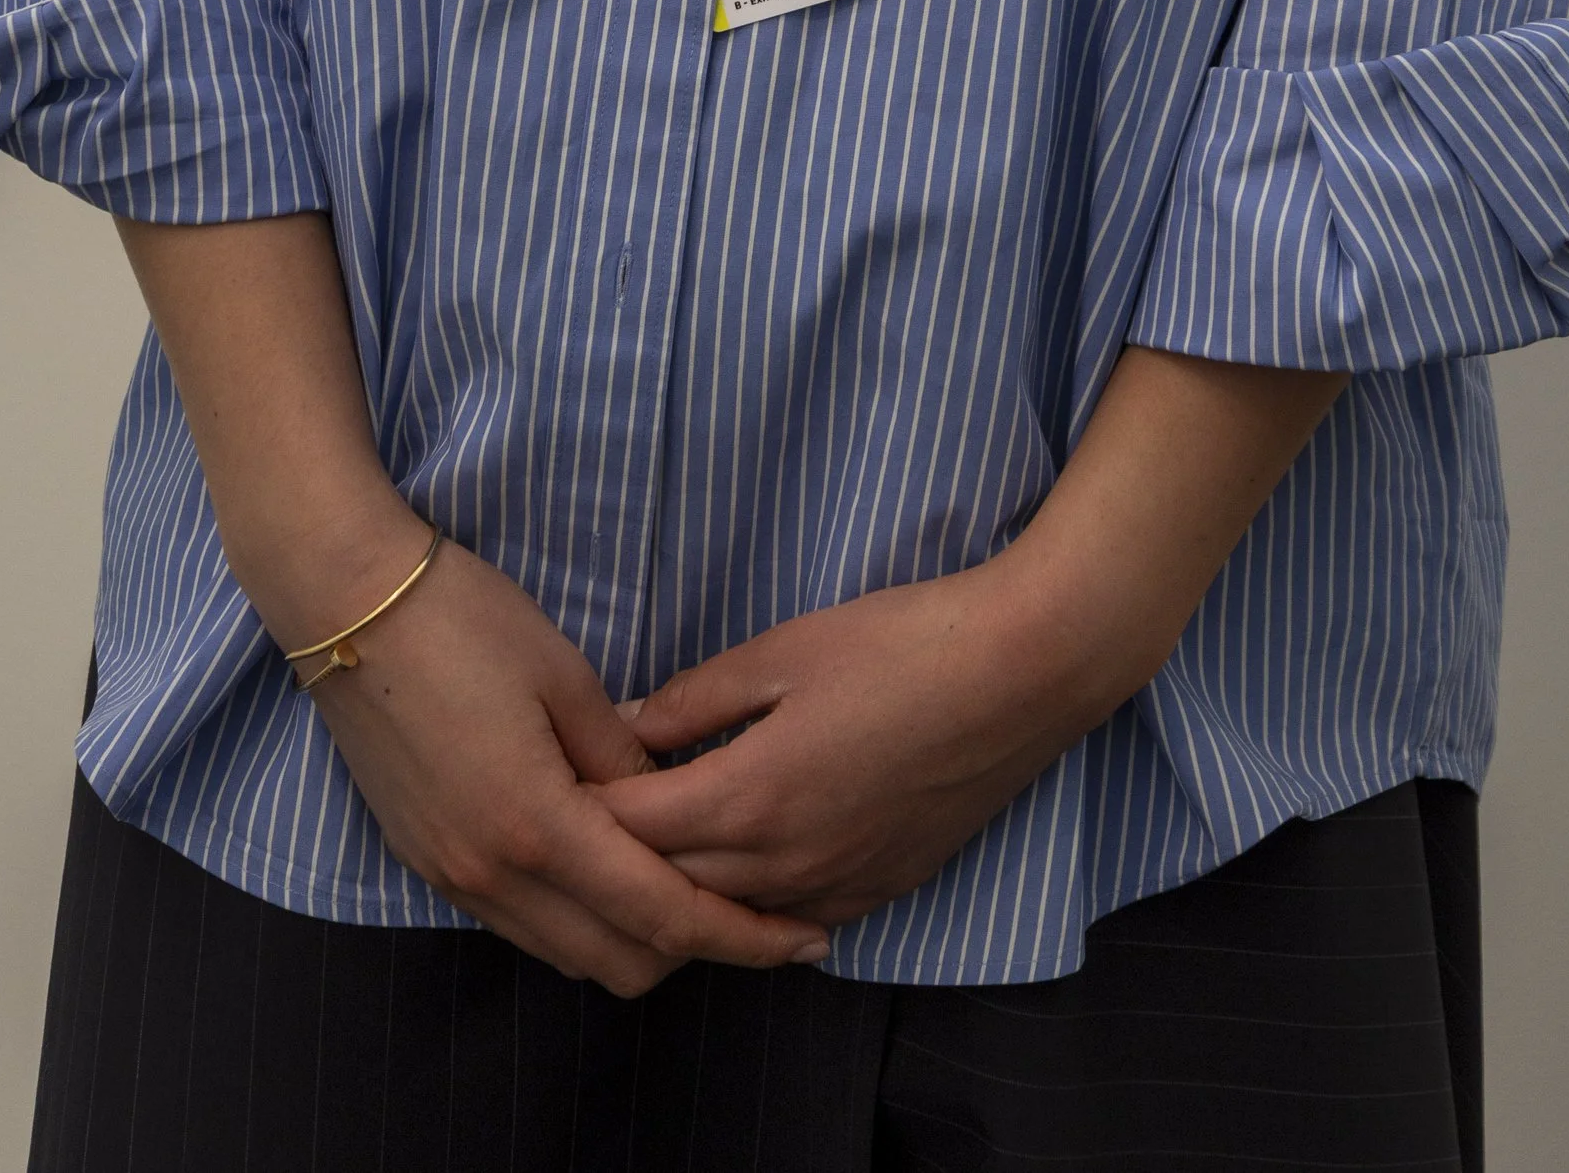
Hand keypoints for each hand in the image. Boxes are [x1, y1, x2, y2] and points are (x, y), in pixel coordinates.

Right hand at [307, 539, 831, 992]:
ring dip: (635, 937)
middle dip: (696, 949)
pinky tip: (611, 866)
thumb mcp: (565, 675)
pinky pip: (524, 925)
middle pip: (619, 962)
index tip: (803, 940)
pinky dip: (580, 918)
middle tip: (752, 904)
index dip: (741, 938)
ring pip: (569, 954)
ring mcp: (454, 878)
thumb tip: (668, 804)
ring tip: (690, 885)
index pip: (661, 915)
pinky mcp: (429, 863)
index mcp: (538, 826)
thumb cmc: (464, 620)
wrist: (344, 606)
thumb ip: (624, 755)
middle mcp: (494, 876)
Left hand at [597, 555, 1114, 927]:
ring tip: (648, 853)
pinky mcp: (880, 891)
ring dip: (681, 890)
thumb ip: (697, 697)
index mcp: (746, 799)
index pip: (631, 828)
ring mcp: (835, 888)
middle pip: (668, 886)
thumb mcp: (784, 649)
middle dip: (618, 857)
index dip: (585, 806)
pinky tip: (741, 875)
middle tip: (585, 822)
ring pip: (729, 918)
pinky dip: (750, 907)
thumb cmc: (899, 645)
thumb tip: (628, 724)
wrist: (1019, 675)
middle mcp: (781, 865)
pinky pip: (791, 923)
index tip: (549, 781)